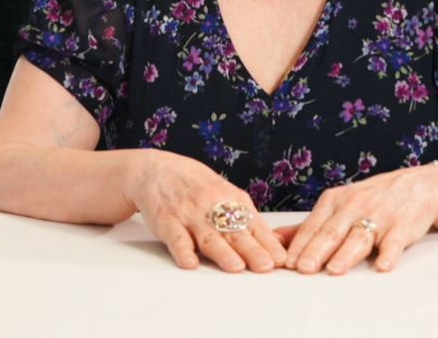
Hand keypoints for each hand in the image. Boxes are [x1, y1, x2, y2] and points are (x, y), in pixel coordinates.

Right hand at [126, 150, 286, 272]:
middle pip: (234, 231)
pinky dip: (183, 250)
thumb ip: (242, 215)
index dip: (267, 242)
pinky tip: (190, 262)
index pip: (253, 224)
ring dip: (223, 253)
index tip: (280, 259)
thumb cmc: (195, 184)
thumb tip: (270, 240)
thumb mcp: (223, 192)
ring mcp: (189, 213)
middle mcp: (212, 204)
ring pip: (208, 236)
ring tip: (236, 267)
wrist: (157, 169)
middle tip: (266, 266)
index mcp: (231, 197)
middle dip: (252, 250)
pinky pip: (176, 237)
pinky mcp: (167, 220)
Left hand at [279, 164, 437, 274]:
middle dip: (317, 250)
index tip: (287, 263)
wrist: (421, 185)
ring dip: (347, 254)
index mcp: (337, 199)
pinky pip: (395, 241)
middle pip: (333, 231)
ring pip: (360, 236)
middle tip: (304, 269)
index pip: (314, 225)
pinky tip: (382, 266)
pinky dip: (389, 254)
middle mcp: (356, 205)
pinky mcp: (403, 226)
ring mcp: (381, 215)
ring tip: (334, 270)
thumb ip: (311, 224)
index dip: (300, 244)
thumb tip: (276, 239)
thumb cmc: (376, 198)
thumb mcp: (341, 203)